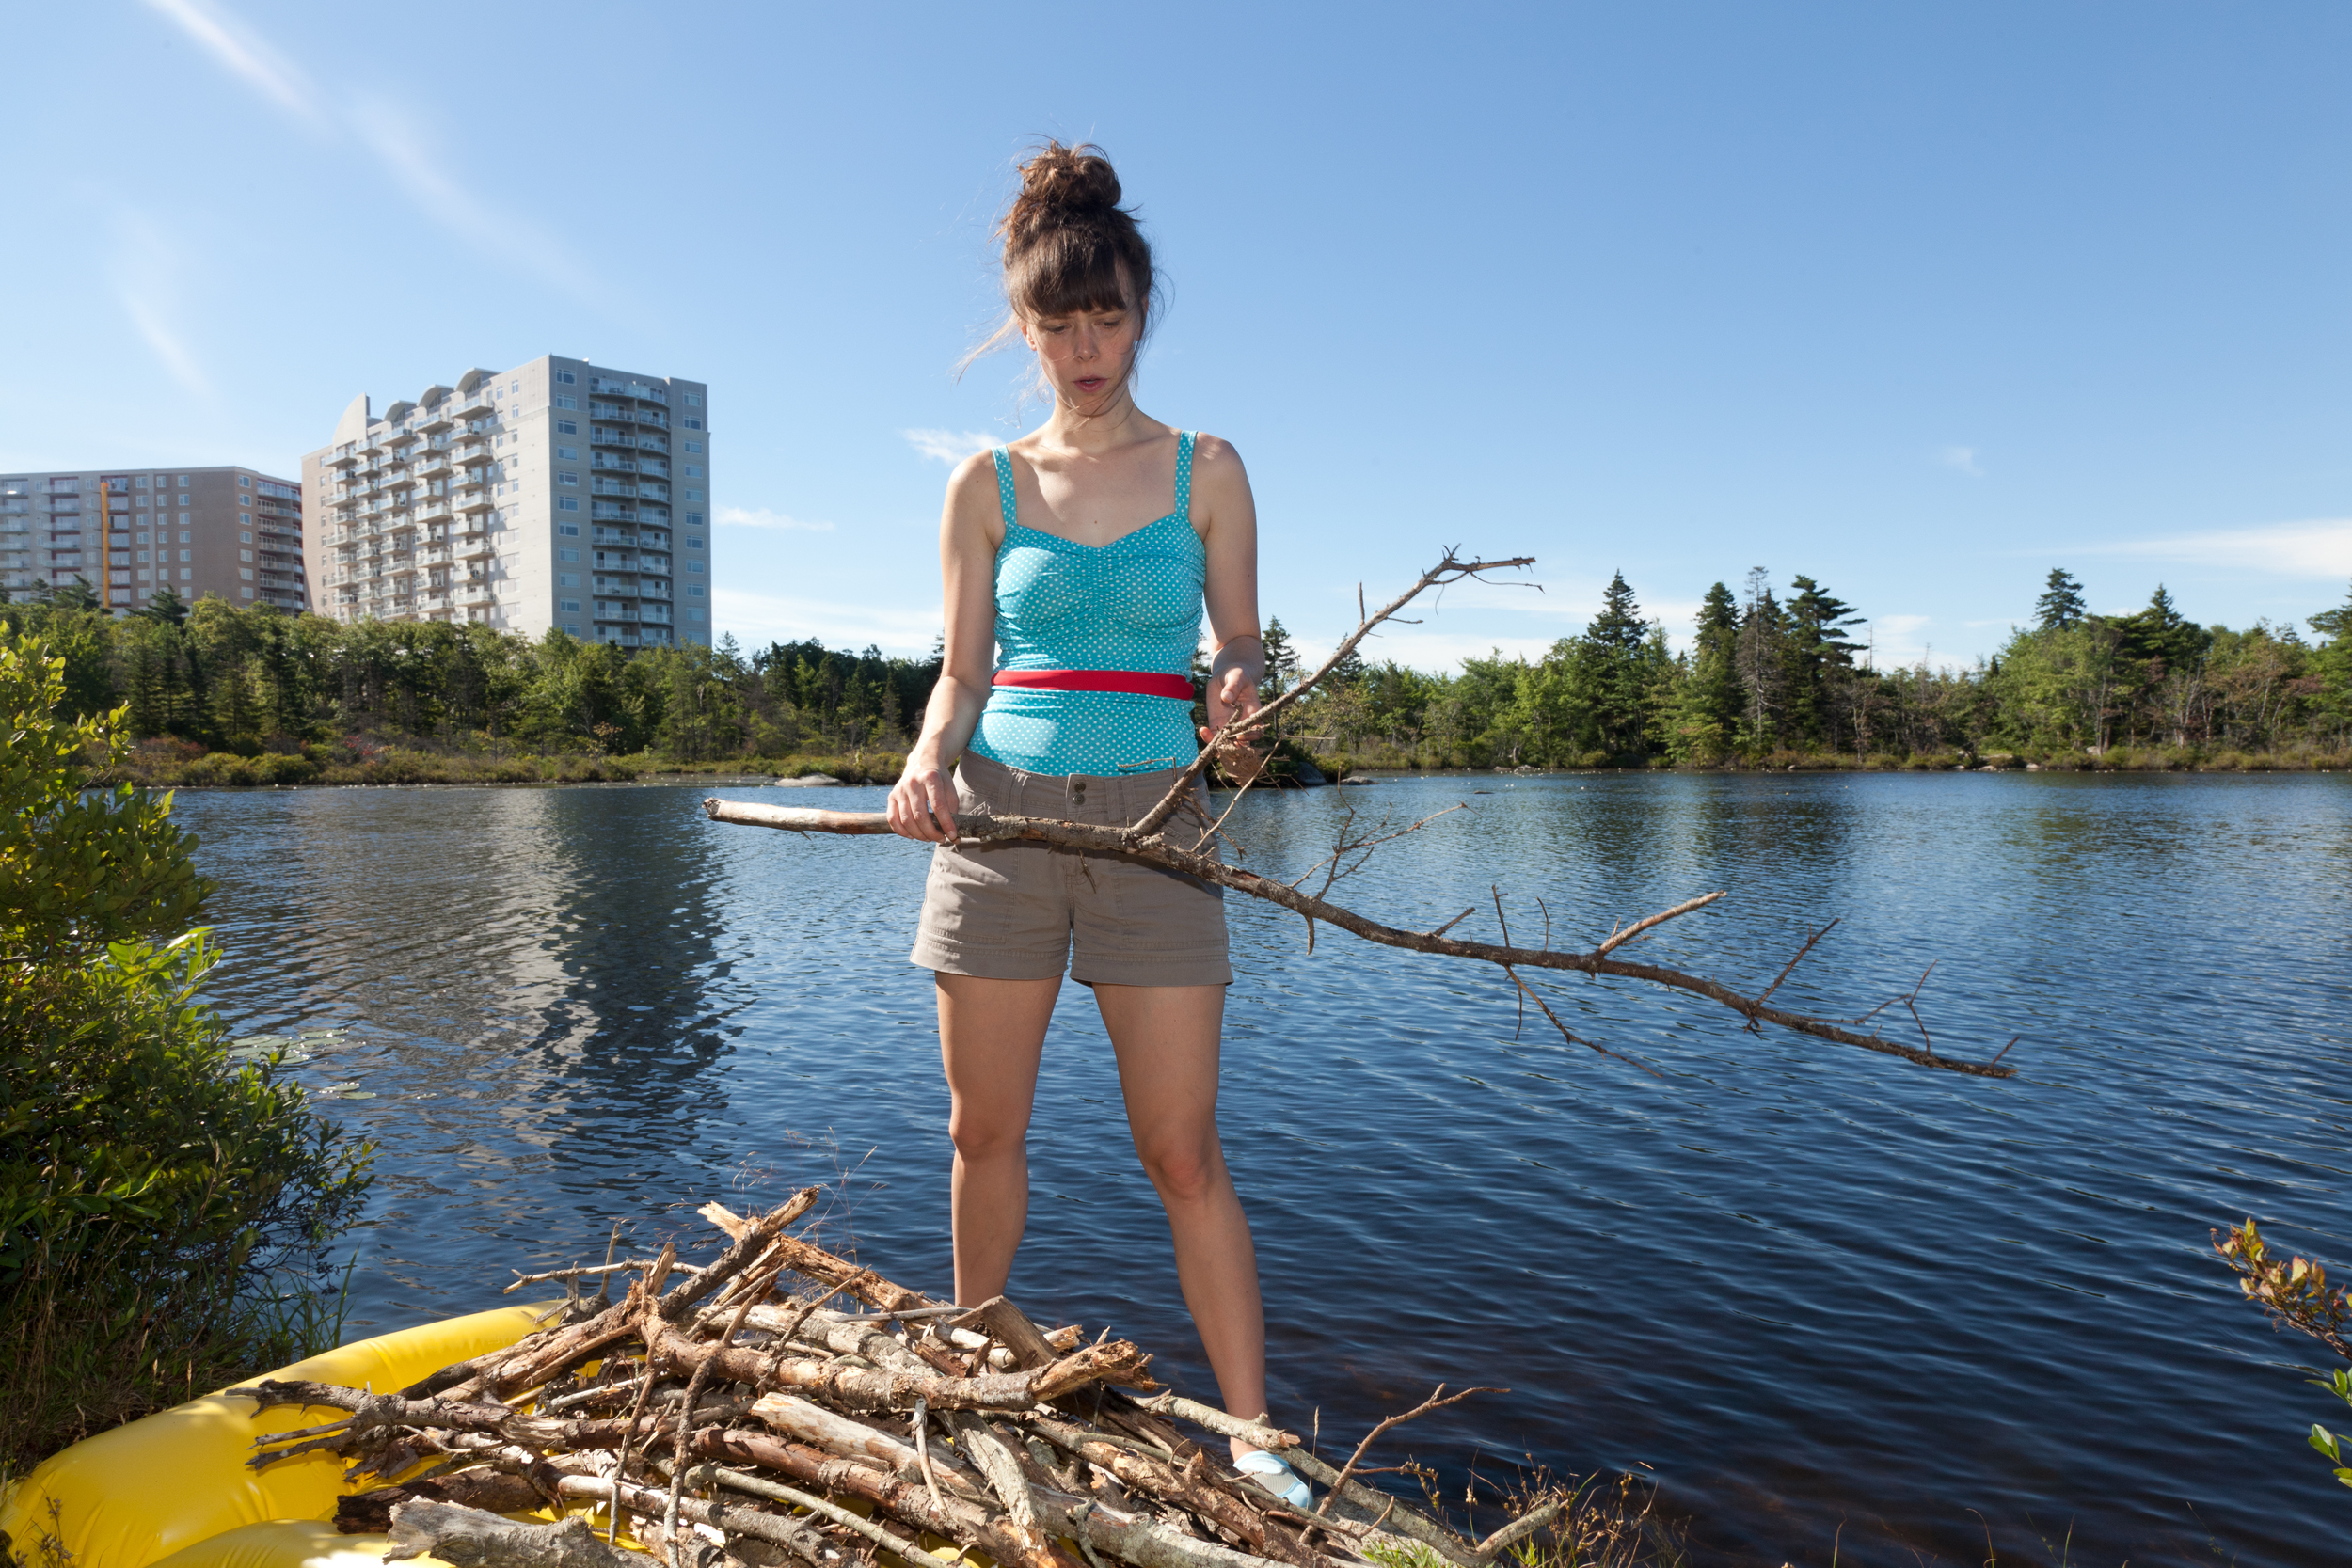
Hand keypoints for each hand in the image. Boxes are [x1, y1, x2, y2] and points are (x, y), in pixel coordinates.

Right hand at [887, 757, 958, 841]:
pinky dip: (902, 832)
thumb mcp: (950, 787)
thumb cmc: (938, 779)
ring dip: (918, 835)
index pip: (939, 806)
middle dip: (932, 833)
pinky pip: (892, 819)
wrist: (922, 762)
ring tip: (929, 838)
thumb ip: (953, 809)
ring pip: (906, 820)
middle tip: (940, 839)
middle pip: (920, 816)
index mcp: (930, 778)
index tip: (953, 835)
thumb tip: (953, 834)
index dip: (946, 823)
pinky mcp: (891, 796)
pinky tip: (913, 835)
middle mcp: (913, 783)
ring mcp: (900, 790)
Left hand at [1198, 668, 1266, 782]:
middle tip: (1223, 743)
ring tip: (1209, 738)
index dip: (1251, 736)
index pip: (1257, 730)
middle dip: (1234, 746)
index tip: (1240, 735)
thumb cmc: (1237, 675)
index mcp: (1253, 712)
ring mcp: (1229, 724)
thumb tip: (1226, 697)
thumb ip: (1233, 687)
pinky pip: (1214, 735)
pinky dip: (1208, 737)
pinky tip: (1202, 730)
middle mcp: (1242, 722)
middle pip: (1242, 741)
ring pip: (1227, 742)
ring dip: (1220, 745)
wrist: (1226, 675)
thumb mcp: (1237, 677)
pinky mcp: (1217, 723)